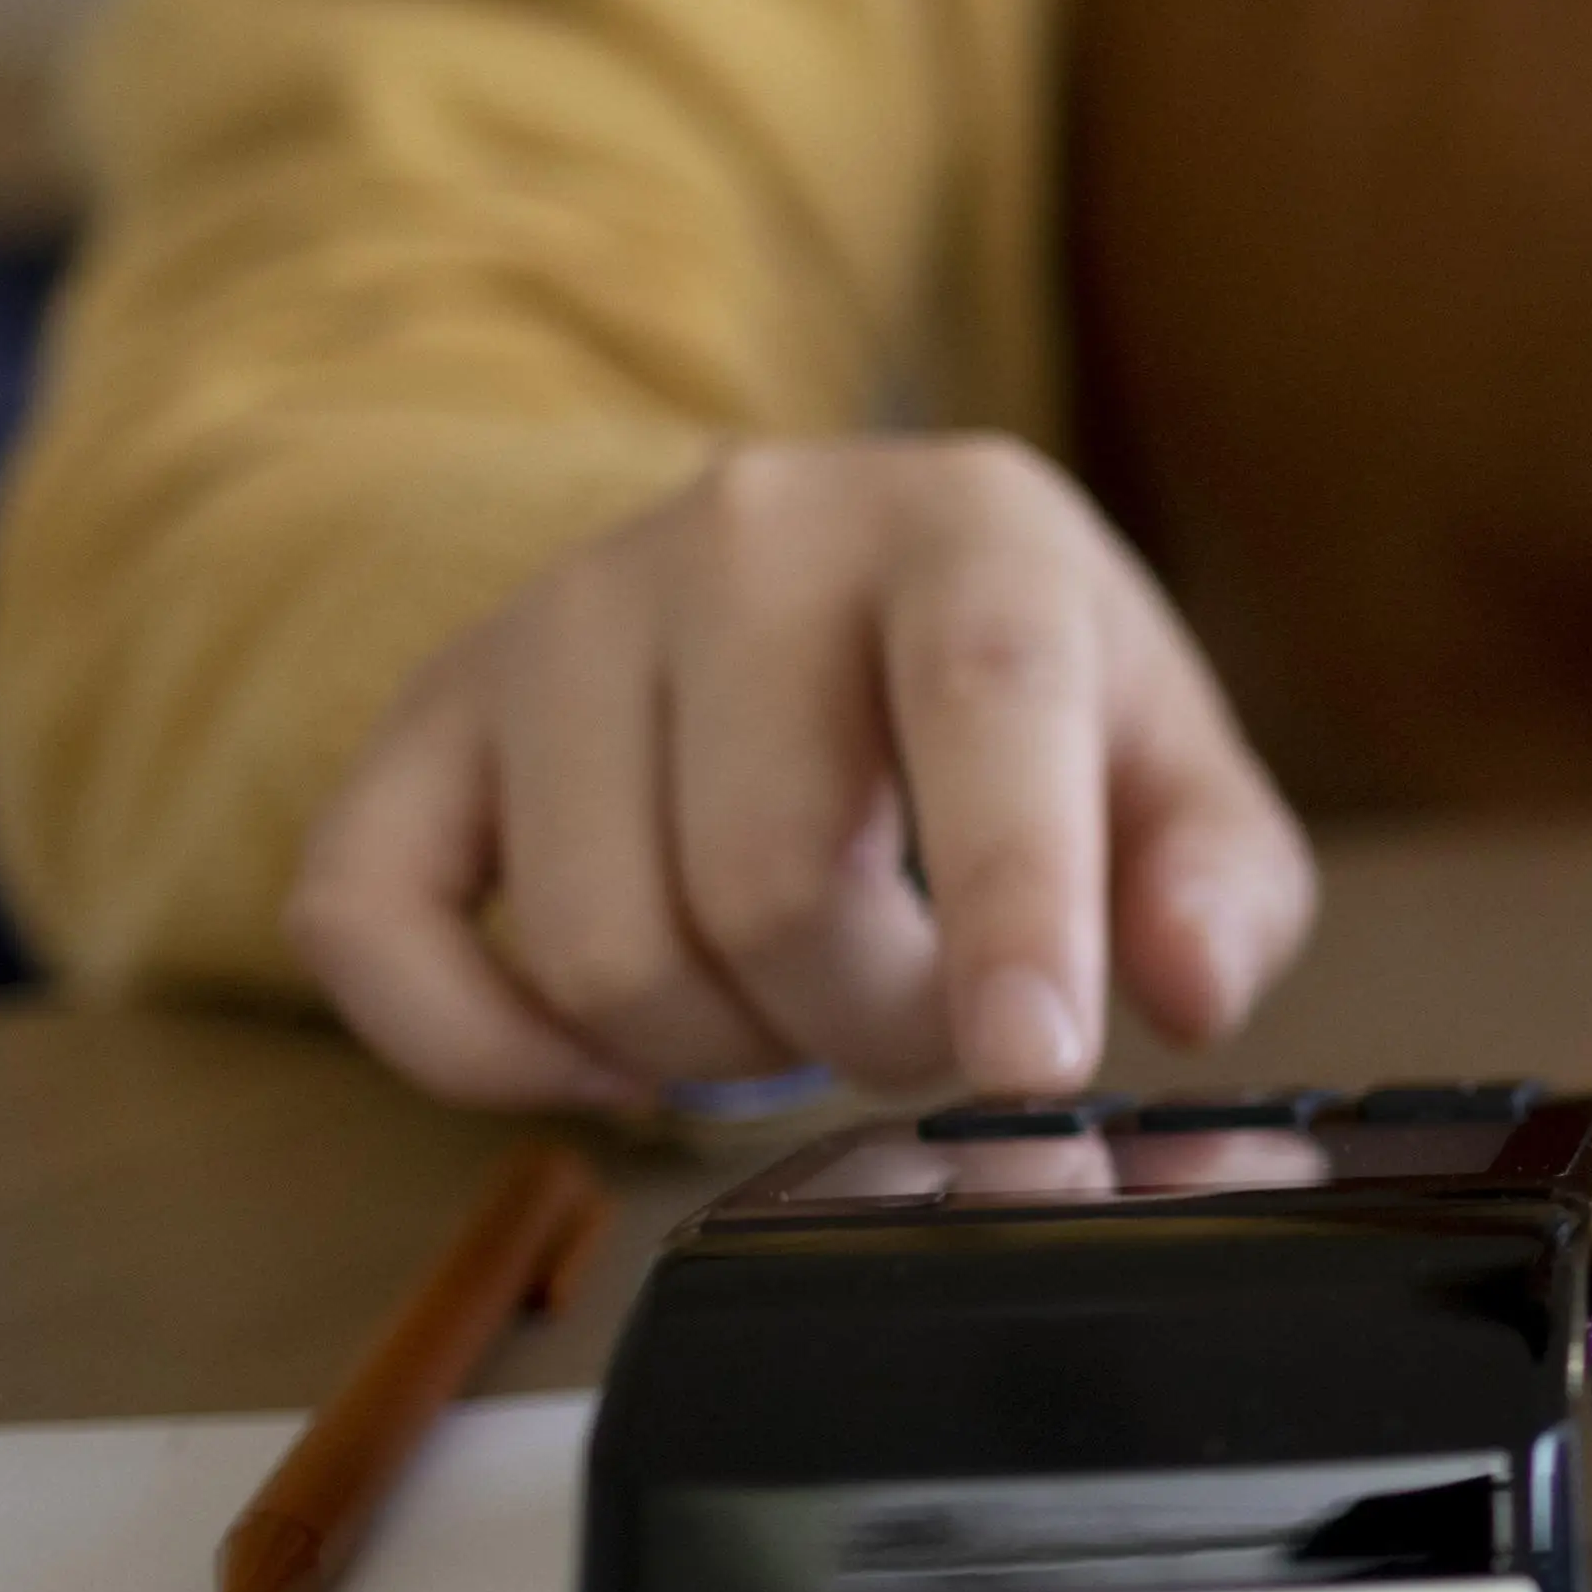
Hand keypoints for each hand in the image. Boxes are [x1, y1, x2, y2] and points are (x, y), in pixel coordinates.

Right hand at [289, 436, 1314, 1109]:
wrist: (813, 579)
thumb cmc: (1007, 693)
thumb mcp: (1165, 760)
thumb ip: (1219, 880)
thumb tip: (1186, 989)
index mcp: (964, 528)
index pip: (982, 708)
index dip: (1012, 902)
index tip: (1034, 1063)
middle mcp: (743, 539)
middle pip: (773, 881)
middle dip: (869, 1025)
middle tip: (919, 1009)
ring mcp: (559, 615)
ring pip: (603, 946)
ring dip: (716, 1054)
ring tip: (791, 994)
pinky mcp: (422, 714)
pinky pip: (371, 931)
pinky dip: (490, 1053)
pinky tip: (607, 1048)